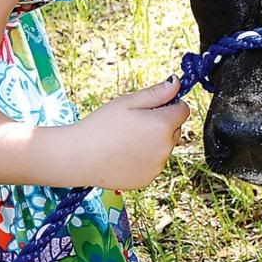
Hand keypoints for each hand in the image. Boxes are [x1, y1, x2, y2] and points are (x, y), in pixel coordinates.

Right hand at [71, 76, 189, 189]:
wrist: (78, 157)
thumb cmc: (101, 125)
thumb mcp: (128, 102)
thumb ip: (157, 93)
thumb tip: (177, 83)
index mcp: (163, 125)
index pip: (183, 110)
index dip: (170, 105)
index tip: (152, 107)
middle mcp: (166, 148)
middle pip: (175, 130)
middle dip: (162, 124)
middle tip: (134, 123)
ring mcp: (157, 166)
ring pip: (164, 148)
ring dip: (153, 142)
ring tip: (125, 140)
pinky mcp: (148, 179)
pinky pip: (153, 164)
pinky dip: (144, 159)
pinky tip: (123, 155)